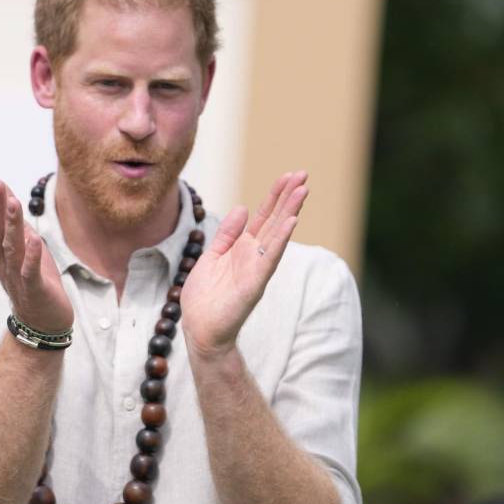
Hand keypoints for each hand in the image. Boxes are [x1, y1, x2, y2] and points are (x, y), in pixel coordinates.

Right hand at [0, 174, 72, 333]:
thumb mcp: (25, 247)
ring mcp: (17, 277)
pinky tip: (33, 239)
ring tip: (12, 201)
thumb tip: (7, 193)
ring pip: (11, 248)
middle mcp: (3, 263)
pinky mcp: (35, 290)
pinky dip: (30, 256)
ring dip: (11, 224)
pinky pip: (30, 272)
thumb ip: (15, 224)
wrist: (43, 323)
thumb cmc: (35, 281)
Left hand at [180, 172, 307, 356]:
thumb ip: (227, 234)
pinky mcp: (254, 283)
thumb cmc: (205, 297)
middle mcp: (254, 256)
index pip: (264, 217)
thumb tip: (242, 207)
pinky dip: (280, 239)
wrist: (199, 329)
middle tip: (303, 174)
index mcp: (243, 248)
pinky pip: (269, 257)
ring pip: (277, 234)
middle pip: (275, 220)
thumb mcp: (212, 256)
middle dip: (288, 197)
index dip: (275, 196)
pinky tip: (291, 222)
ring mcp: (256, 269)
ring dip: (290, 212)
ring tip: (303, 190)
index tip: (289, 176)